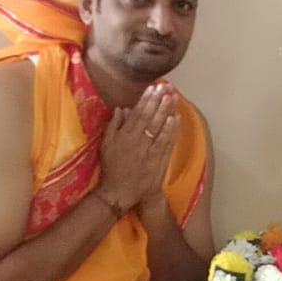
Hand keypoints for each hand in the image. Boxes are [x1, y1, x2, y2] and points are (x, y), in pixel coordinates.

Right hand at [97, 83, 179, 211]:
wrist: (118, 192)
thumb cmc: (111, 168)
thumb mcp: (106, 145)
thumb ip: (113, 125)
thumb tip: (121, 108)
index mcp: (124, 135)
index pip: (138, 113)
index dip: (147, 99)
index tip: (154, 87)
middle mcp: (137, 140)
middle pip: (150, 117)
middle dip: (159, 101)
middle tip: (166, 87)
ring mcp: (149, 150)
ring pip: (159, 127)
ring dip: (167, 111)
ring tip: (173, 97)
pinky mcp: (158, 160)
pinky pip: (166, 142)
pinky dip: (171, 130)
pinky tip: (175, 118)